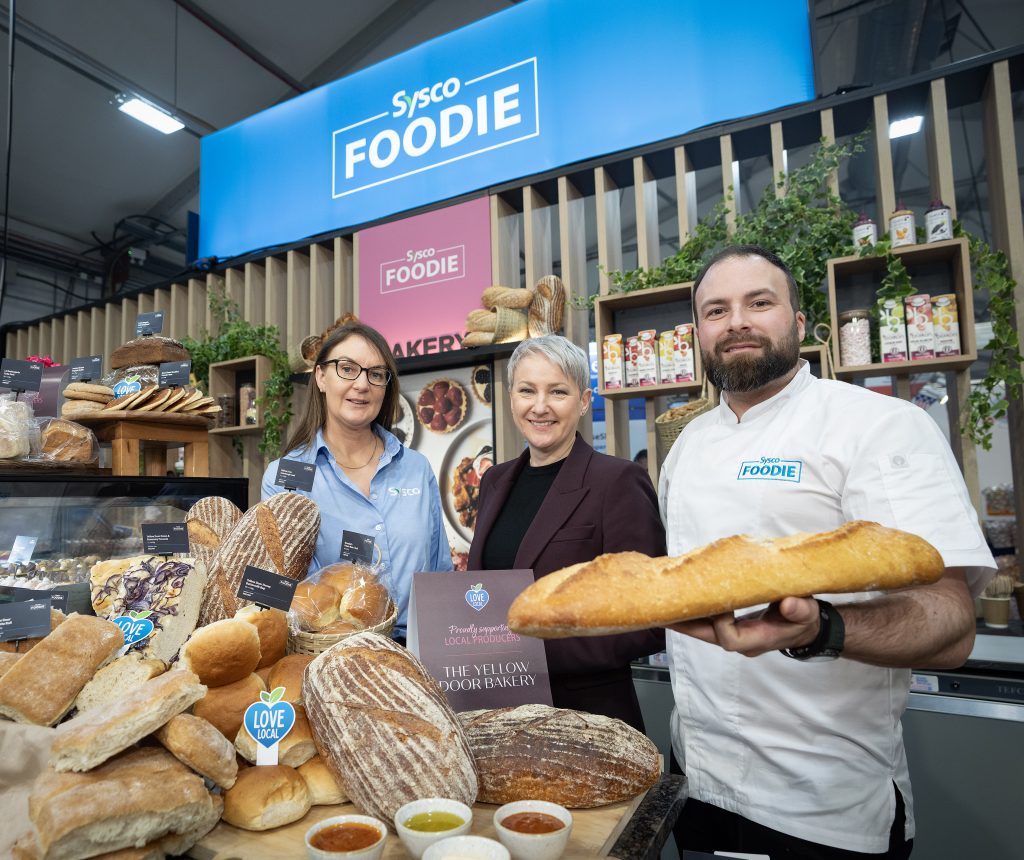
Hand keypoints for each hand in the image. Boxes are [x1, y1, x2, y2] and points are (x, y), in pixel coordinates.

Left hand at [667, 597, 821, 656]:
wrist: (806, 627)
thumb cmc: (806, 620)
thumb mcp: (808, 613)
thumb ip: (800, 610)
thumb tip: (789, 604)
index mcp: (759, 639)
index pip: (730, 639)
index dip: (721, 622)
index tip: (722, 602)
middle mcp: (743, 642)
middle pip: (708, 637)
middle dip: (686, 625)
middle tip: (661, 612)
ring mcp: (736, 636)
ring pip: (705, 631)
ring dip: (685, 618)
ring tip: (663, 604)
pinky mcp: (732, 627)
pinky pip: (709, 623)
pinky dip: (696, 612)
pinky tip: (682, 601)